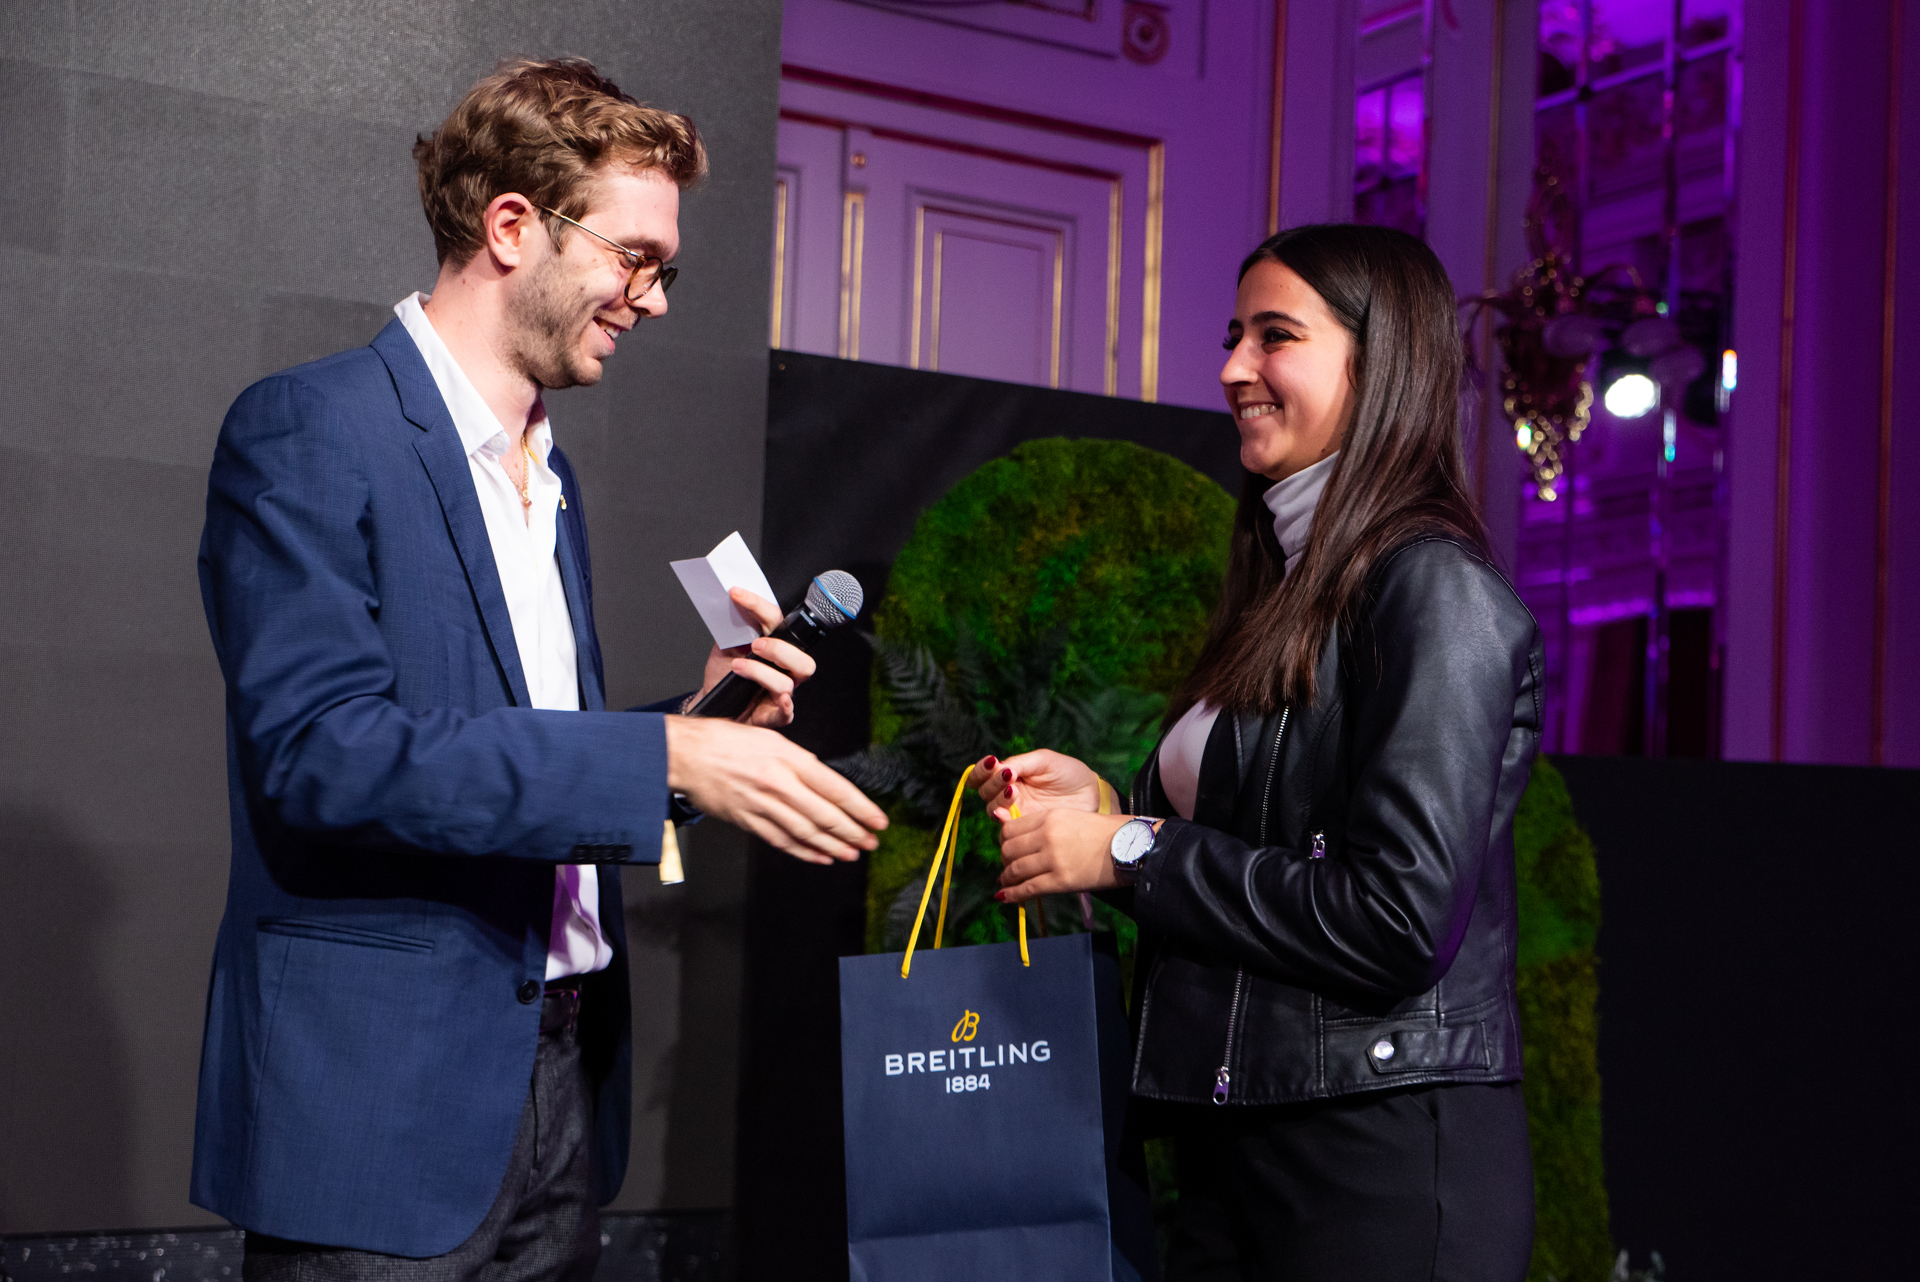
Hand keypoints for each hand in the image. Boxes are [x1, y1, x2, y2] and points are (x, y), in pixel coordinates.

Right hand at [665, 716, 887, 863]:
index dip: (860, 807)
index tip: (877, 820)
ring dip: (833, 846)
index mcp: (788, 757)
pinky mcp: (747, 821)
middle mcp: (778, 782)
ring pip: (806, 831)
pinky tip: (820, 856)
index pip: (834, 787)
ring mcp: (762, 804)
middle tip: (871, 842)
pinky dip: (804, 851)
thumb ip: (798, 761)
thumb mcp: (769, 738)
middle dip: (853, 831)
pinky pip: (781, 840)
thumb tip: (822, 781)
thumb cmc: (724, 741)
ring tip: (852, 853)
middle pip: (824, 814)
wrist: (685, 754)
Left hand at [692, 587, 811, 727]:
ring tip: (738, 667)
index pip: (777, 621)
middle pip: (801, 658)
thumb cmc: (723, 675)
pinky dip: (786, 705)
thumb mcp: (725, 645)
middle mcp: (784, 669)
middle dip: (779, 648)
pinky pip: (788, 712)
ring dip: (761, 673)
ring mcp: (782, 692)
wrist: (712, 703)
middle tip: (755, 645)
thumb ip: (734, 627)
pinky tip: (780, 698)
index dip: (758, 605)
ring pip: (789, 683)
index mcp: (776, 646)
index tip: (736, 594)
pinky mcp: (775, 714)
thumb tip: (730, 601)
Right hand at [968, 749, 1105, 815]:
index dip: (981, 771)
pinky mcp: (1026, 828)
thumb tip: (998, 769)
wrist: (1091, 794)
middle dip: (992, 784)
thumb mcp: (1044, 760)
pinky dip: (1003, 819)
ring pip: (992, 809)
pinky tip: (1009, 811)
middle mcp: (1009, 794)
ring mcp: (1016, 812)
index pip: (984, 774)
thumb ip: (1019, 762)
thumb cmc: (1069, 773)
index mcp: (1010, 775)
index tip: (992, 764)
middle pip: (984, 793)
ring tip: (1014, 791)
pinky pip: (1007, 827)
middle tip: (1008, 778)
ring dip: (998, 799)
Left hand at [993, 808, 1135, 903]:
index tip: (1007, 847)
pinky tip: (1005, 897)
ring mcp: (1052, 859)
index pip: (1011, 828)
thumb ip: (1045, 824)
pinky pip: (1028, 888)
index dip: (1004, 840)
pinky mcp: (1060, 881)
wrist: (1129, 847)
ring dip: (1007, 877)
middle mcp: (1046, 835)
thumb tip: (1020, 836)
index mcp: (1049, 817)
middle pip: (1008, 848)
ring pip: (1015, 869)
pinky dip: (1013, 894)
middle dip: (1005, 859)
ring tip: (1006, 881)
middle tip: (1008, 865)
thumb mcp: (1072, 817)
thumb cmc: (1105, 831)